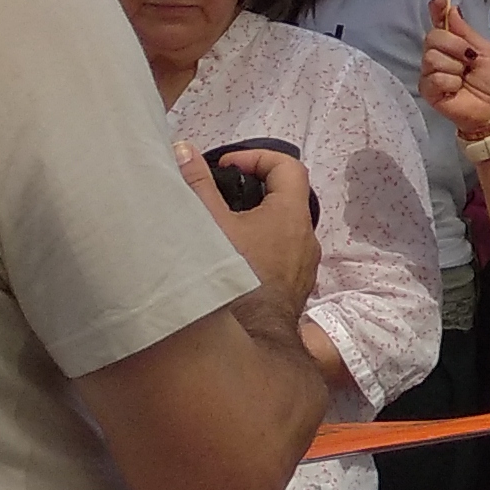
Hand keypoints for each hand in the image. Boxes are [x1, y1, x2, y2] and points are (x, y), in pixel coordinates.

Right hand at [181, 142, 319, 320]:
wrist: (247, 340)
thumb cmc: (230, 275)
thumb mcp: (209, 224)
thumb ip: (196, 185)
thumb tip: (184, 150)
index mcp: (292, 216)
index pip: (289, 167)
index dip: (258, 157)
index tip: (226, 166)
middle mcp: (306, 238)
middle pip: (286, 198)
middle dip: (252, 190)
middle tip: (218, 193)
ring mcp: (303, 266)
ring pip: (281, 230)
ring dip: (253, 221)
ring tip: (217, 225)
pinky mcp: (292, 288)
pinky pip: (278, 256)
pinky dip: (257, 247)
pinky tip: (226, 258)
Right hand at [419, 0, 489, 140]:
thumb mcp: (485, 51)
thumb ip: (466, 32)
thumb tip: (452, 9)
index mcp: (453, 43)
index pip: (439, 22)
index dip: (437, 10)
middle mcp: (437, 54)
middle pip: (432, 37)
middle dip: (454, 46)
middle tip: (469, 59)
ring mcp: (430, 72)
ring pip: (432, 58)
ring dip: (454, 67)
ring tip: (464, 77)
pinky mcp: (427, 89)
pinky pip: (433, 78)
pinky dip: (450, 82)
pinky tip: (456, 89)